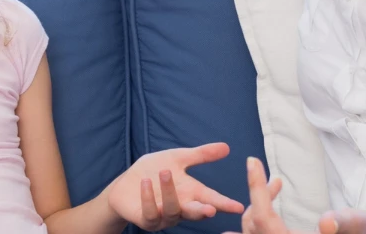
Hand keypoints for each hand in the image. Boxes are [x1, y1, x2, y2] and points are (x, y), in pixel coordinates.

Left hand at [108, 142, 244, 229]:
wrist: (126, 184)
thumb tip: (227, 147)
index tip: (239, 207)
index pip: (211, 199)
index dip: (225, 204)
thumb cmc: (154, 171)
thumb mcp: (178, 158)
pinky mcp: (146, 219)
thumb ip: (201, 155)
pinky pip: (150, 212)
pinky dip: (148, 198)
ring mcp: (164, 216)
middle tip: (210, 210)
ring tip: (166, 172)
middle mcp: (181, 207)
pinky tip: (146, 183)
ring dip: (170, 192)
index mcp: (191, 193)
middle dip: (202, 212)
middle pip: (195, 212)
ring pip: (172, 210)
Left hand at [228, 158, 365, 233]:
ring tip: (275, 186)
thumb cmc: (363, 232)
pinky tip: (270, 205)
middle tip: (276, 180)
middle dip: (259, 197)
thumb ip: (343, 222)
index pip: (262, 217)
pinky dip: (259, 218)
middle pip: (253, 224)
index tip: (252, 160)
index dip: (256, 188)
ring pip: (252, 230)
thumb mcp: (358, 224)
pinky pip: (257, 233)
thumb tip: (326, 222)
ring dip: (258, 205)